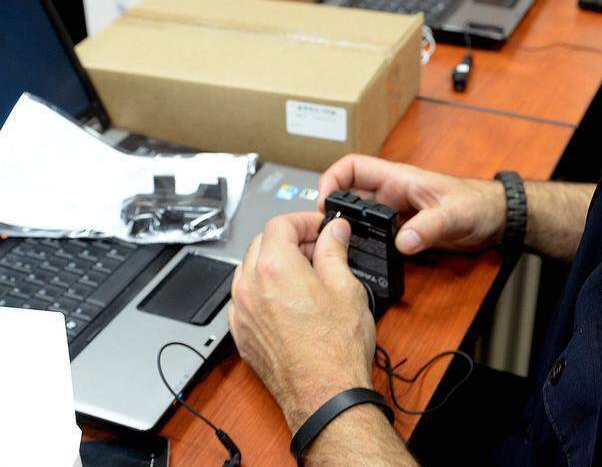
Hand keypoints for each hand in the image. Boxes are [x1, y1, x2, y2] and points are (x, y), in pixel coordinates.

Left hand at [229, 213, 375, 432]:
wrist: (324, 394)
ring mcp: (241, 313)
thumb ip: (334, 251)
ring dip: (274, 264)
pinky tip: (290, 302)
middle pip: (261, 243)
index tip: (321, 228)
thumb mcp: (346, 287)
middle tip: (319, 249)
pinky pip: (246, 299)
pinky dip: (264, 290)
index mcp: (274, 267)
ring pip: (250, 271)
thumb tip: (334, 231)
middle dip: (290, 240)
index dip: (304, 220)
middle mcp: (249, 287)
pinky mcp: (242, 334)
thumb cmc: (336, 348)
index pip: (280, 224)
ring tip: (306, 276)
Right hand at [319, 155, 505, 255]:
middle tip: (323, 233)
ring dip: (346, 229)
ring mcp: (397, 214)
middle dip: (332, 210)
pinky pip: (375, 235)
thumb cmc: (480, 204)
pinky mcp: (404, 231)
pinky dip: (364, 244)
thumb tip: (404, 242)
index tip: (323, 202)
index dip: (332, 179)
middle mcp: (393, 194)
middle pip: (349, 195)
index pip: (353, 166)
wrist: (497, 219)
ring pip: (360, 217)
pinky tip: (360, 258)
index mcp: (399, 179)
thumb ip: (430, 226)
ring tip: (334, 248)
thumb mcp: (455, 214)